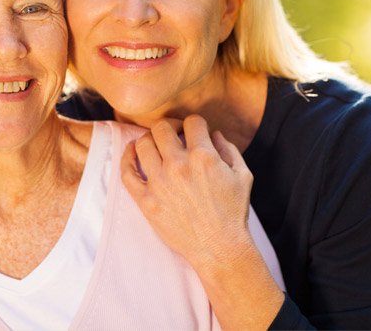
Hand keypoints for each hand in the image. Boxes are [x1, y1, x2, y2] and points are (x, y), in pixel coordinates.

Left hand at [120, 116, 254, 266]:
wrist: (219, 247)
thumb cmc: (233, 212)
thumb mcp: (243, 175)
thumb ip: (229, 149)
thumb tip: (213, 134)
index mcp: (204, 156)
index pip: (192, 122)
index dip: (194, 124)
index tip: (194, 132)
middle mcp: (179, 165)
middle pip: (162, 127)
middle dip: (170, 126)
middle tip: (174, 135)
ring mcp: (159, 183)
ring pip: (142, 144)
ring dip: (150, 140)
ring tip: (155, 145)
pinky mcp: (146, 201)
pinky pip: (127, 172)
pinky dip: (127, 158)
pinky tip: (132, 152)